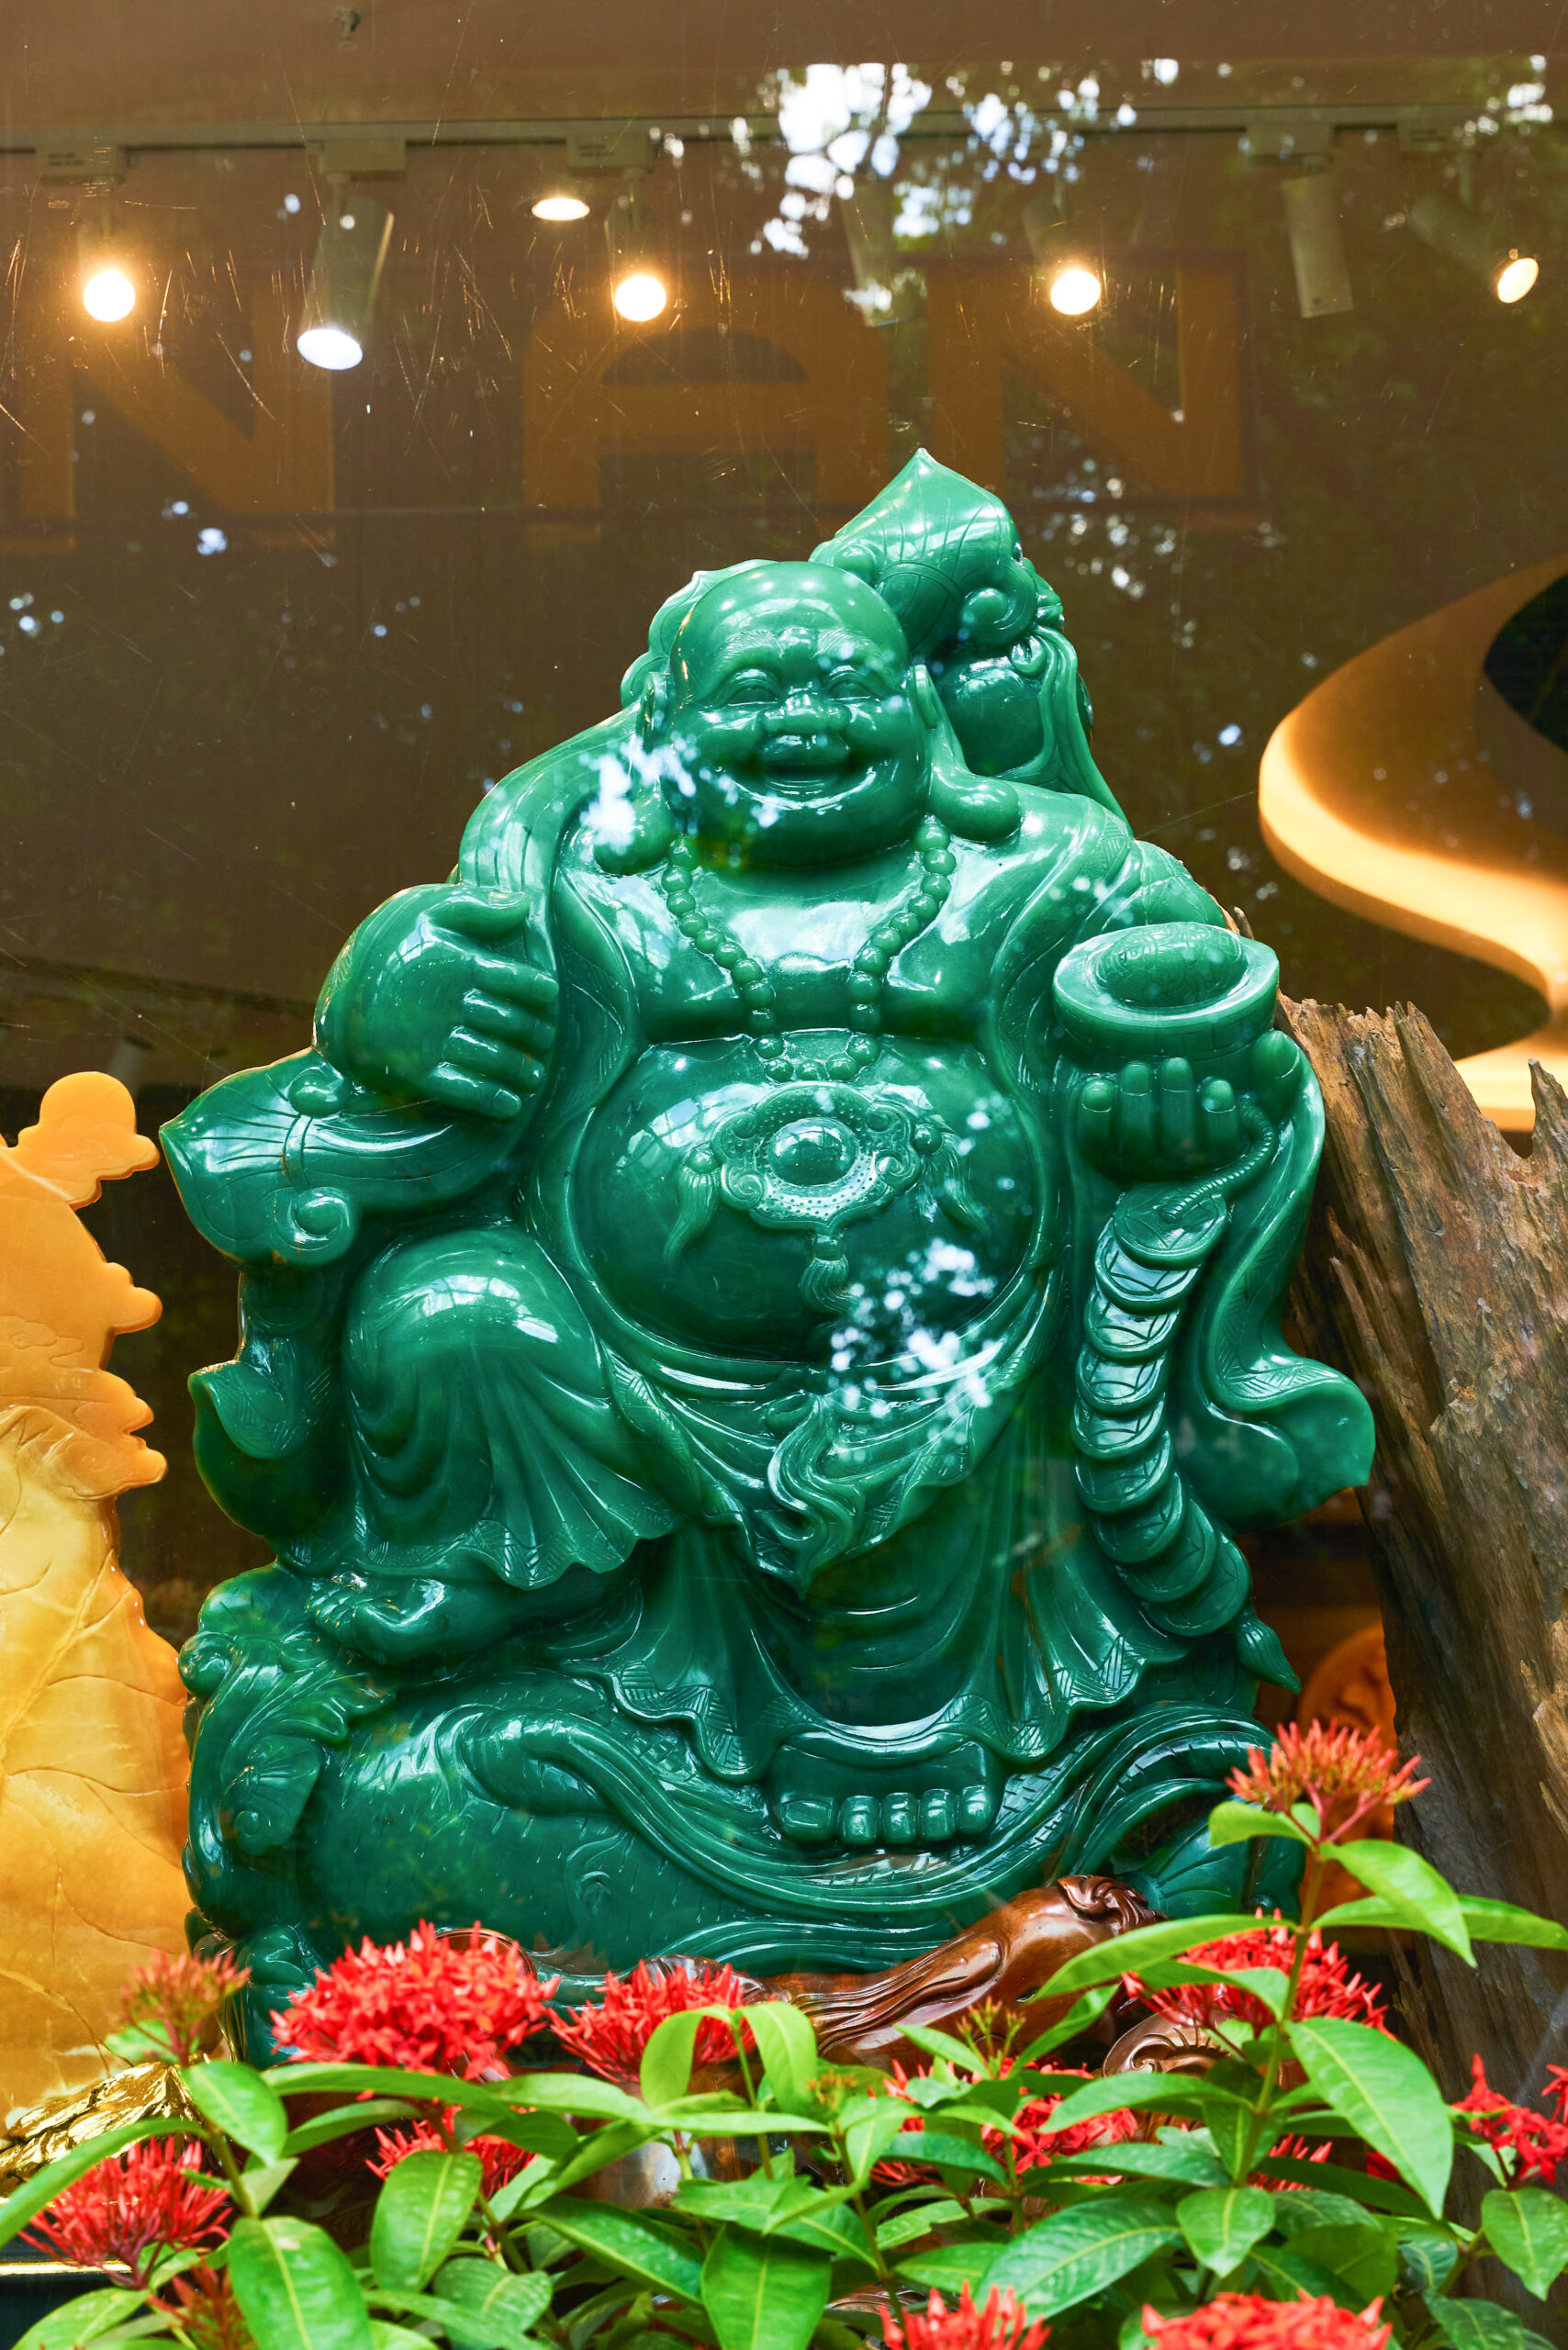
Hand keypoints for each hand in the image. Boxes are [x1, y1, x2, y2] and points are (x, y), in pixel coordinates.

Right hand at [318, 883, 558, 1118]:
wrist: (336, 995)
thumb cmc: (390, 945)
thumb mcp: (426, 909)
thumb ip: (476, 904)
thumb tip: (524, 903)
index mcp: (456, 964)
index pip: (514, 979)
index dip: (539, 990)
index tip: (549, 995)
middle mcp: (448, 1004)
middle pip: (510, 1022)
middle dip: (536, 1034)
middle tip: (546, 1039)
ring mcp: (432, 1041)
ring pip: (494, 1058)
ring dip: (521, 1070)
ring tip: (534, 1075)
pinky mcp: (416, 1072)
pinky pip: (463, 1090)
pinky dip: (491, 1100)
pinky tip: (510, 1104)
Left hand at [1075, 1032, 1302, 1175]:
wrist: (1157, 1111)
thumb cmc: (1215, 1108)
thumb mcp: (1256, 1098)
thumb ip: (1274, 1076)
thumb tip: (1274, 1044)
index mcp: (1218, 1153)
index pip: (1222, 1146)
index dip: (1219, 1119)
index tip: (1218, 1086)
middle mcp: (1178, 1165)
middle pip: (1177, 1143)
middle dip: (1176, 1102)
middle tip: (1175, 1065)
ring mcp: (1139, 1164)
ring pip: (1137, 1141)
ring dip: (1137, 1103)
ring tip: (1137, 1069)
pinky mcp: (1104, 1155)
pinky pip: (1095, 1142)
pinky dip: (1094, 1117)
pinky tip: (1098, 1089)